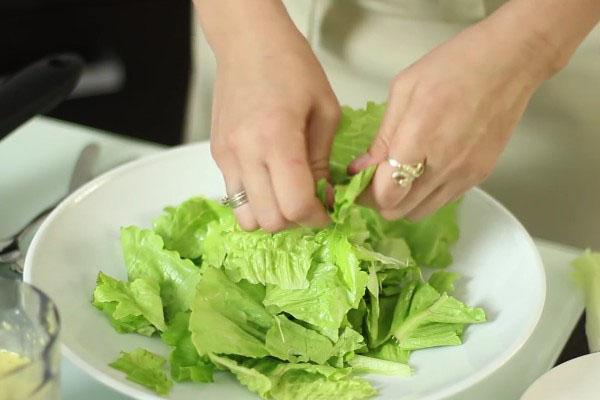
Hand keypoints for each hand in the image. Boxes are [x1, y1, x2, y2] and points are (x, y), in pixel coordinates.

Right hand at [209, 16, 338, 231]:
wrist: (247, 42)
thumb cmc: (291, 66)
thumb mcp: (325, 111)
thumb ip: (321, 161)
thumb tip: (323, 197)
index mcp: (277, 138)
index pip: (295, 205)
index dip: (317, 218)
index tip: (327, 211)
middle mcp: (245, 152)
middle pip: (269, 220)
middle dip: (295, 221)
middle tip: (310, 204)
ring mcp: (227, 156)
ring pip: (246, 218)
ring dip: (271, 216)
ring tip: (287, 196)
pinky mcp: (218, 155)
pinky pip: (234, 196)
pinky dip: (256, 200)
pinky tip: (271, 180)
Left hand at [349, 22, 550, 220]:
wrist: (510, 62)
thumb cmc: (453, 66)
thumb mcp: (404, 90)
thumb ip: (382, 136)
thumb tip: (360, 168)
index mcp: (420, 138)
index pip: (386, 194)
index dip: (365, 194)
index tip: (357, 182)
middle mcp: (444, 165)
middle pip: (400, 211)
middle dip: (379, 200)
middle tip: (373, 180)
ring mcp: (465, 174)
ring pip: (421, 212)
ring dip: (402, 202)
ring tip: (398, 176)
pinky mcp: (480, 176)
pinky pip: (443, 200)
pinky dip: (425, 195)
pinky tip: (423, 170)